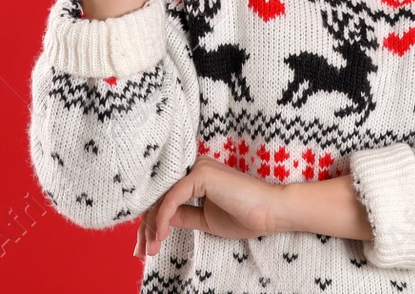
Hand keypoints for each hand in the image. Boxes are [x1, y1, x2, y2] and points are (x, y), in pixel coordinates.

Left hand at [136, 156, 283, 257]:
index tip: (145, 243)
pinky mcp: (200, 174)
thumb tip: (157, 219)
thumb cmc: (245, 216)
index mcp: (195, 175)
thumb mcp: (204, 219)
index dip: (152, 219)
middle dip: (147, 224)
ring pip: (162, 196)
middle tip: (142, 249)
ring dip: (152, 224)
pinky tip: (161, 235)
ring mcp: (196, 167)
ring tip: (150, 247)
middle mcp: (193, 166)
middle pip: (159, 194)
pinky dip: (163, 217)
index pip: (165, 195)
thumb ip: (182, 215)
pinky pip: (173, 197)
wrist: (272, 213)